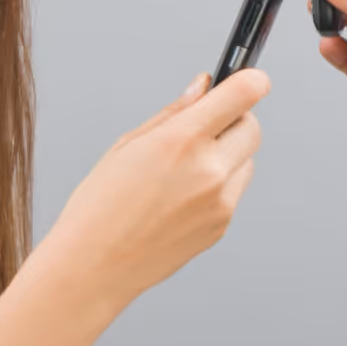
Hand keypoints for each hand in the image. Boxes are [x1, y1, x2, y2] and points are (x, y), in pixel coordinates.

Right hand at [40, 67, 268, 311]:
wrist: (94, 266)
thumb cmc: (100, 204)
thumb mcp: (127, 145)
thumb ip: (173, 113)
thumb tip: (203, 86)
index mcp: (181, 141)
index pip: (243, 95)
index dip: (251, 81)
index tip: (249, 79)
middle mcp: (208, 170)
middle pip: (252, 127)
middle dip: (235, 119)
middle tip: (205, 126)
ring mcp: (220, 202)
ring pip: (246, 159)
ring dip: (227, 154)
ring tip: (182, 170)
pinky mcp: (222, 225)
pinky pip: (234, 191)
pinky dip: (218, 185)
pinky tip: (180, 197)